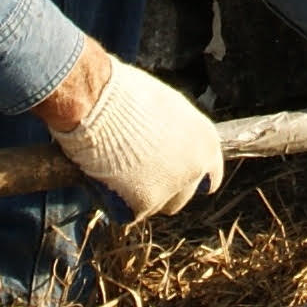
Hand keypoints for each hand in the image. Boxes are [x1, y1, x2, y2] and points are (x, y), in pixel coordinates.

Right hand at [50, 61, 227, 222]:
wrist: (96, 101)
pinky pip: (126, 212)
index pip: (210, 176)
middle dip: (160, 191)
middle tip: (132, 174)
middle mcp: (195, 168)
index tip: (172, 177)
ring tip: (111, 168)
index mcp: (205, 141)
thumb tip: (164, 146)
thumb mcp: (164, 107)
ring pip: (153, 207)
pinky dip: (113, 201)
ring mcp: (170, 188)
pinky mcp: (143, 204)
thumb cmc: (123, 93)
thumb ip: (174, 133)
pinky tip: (101, 177)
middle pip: (181, 197)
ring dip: (135, 196)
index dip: (188, 178)